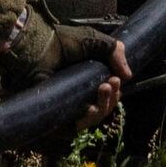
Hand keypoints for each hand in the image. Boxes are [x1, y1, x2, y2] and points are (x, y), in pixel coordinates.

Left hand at [0, 0, 129, 106]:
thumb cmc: (60, 41)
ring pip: (93, 117)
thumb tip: (128, 75)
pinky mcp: (56, 115)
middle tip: (111, 82)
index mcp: (86, 78)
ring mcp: (67, 105)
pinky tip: (92, 106)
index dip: (116, 89)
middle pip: (103, 107)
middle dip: (113, 97)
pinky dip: (88, 119)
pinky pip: (76, 126)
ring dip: (104, 106)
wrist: (37, 47)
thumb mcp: (93, 40)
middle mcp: (78, 93)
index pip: (107, 93)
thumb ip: (114, 51)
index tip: (118, 78)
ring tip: (104, 88)